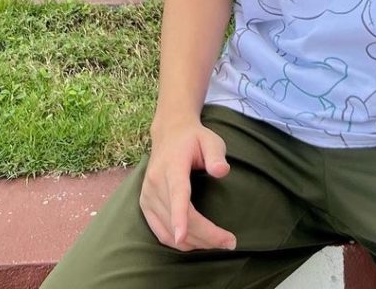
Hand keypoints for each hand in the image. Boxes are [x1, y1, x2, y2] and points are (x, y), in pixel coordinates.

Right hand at [139, 118, 235, 251]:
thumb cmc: (194, 138)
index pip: (176, 193)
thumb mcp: (210, 140)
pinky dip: (178, 243)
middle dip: (205, 236)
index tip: (181, 235)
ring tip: (218, 243)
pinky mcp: (145, 205)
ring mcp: (147, 195)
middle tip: (230, 243)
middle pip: (178, 218)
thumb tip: (222, 171)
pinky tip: (197, 242)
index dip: (179, 216)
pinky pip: (159, 232)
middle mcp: (155, 182)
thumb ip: (216, 155)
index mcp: (172, 166)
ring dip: (194, 242)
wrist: (169, 133)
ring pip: (168, 231)